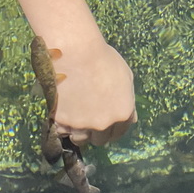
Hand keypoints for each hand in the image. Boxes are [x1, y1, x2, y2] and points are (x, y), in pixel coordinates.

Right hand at [51, 31, 136, 146]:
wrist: (77, 52)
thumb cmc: (103, 59)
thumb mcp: (125, 77)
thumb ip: (128, 100)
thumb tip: (131, 119)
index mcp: (122, 113)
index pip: (118, 133)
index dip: (111, 129)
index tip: (105, 125)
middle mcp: (103, 123)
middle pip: (99, 140)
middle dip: (95, 132)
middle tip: (88, 118)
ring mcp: (82, 124)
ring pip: (80, 139)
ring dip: (78, 131)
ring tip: (74, 116)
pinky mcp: (62, 121)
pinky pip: (62, 130)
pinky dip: (62, 125)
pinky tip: (63, 111)